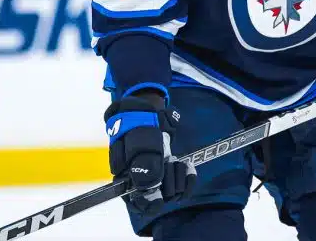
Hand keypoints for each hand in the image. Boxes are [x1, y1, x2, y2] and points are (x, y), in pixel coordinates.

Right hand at [104, 94, 195, 213]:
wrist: (147, 111)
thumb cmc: (138, 126)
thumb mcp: (139, 142)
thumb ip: (144, 166)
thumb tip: (150, 188)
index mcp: (127, 178)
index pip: (137, 202)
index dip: (147, 204)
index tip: (158, 199)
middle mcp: (143, 181)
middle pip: (158, 198)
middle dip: (166, 182)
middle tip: (167, 161)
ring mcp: (158, 177)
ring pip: (172, 191)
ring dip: (176, 174)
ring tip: (173, 157)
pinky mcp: (171, 172)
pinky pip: (184, 184)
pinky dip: (188, 176)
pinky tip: (187, 165)